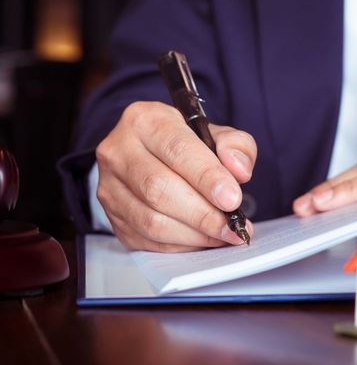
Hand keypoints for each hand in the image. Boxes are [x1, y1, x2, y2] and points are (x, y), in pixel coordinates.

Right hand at [96, 101, 255, 251]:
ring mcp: (110, 186)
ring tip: (224, 234)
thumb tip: (238, 170)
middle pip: (159, 189)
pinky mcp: (112, 216)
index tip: (232, 199)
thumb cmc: (187, 144)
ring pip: (151, 220)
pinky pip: (147, 239)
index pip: (177, 149)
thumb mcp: (216, 133)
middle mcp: (119, 150)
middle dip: (202, 213)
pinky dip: (181, 244)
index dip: (207, 177)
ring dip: (194, 234)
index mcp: (145, 120)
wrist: (153, 155)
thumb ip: (236, 146)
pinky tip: (203, 239)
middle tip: (232, 225)